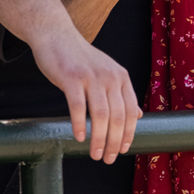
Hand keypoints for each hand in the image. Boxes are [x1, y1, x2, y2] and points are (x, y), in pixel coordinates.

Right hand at [28, 26, 140, 162]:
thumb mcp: (107, 71)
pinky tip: (79, 137)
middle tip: (108, 158)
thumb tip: (138, 114)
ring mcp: (91, 76)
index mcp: (121, 76)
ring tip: (95, 153)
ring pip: (101, 115)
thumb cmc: (79, 57)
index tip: (123, 150)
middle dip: (114, 142)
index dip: (128, 134)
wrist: (55, 34)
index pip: (131, 111)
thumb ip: (122, 92)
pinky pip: (78, 106)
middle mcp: (110, 76)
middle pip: (118, 116)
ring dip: (99, 139)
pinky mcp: (71, 77)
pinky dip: (80, 124)